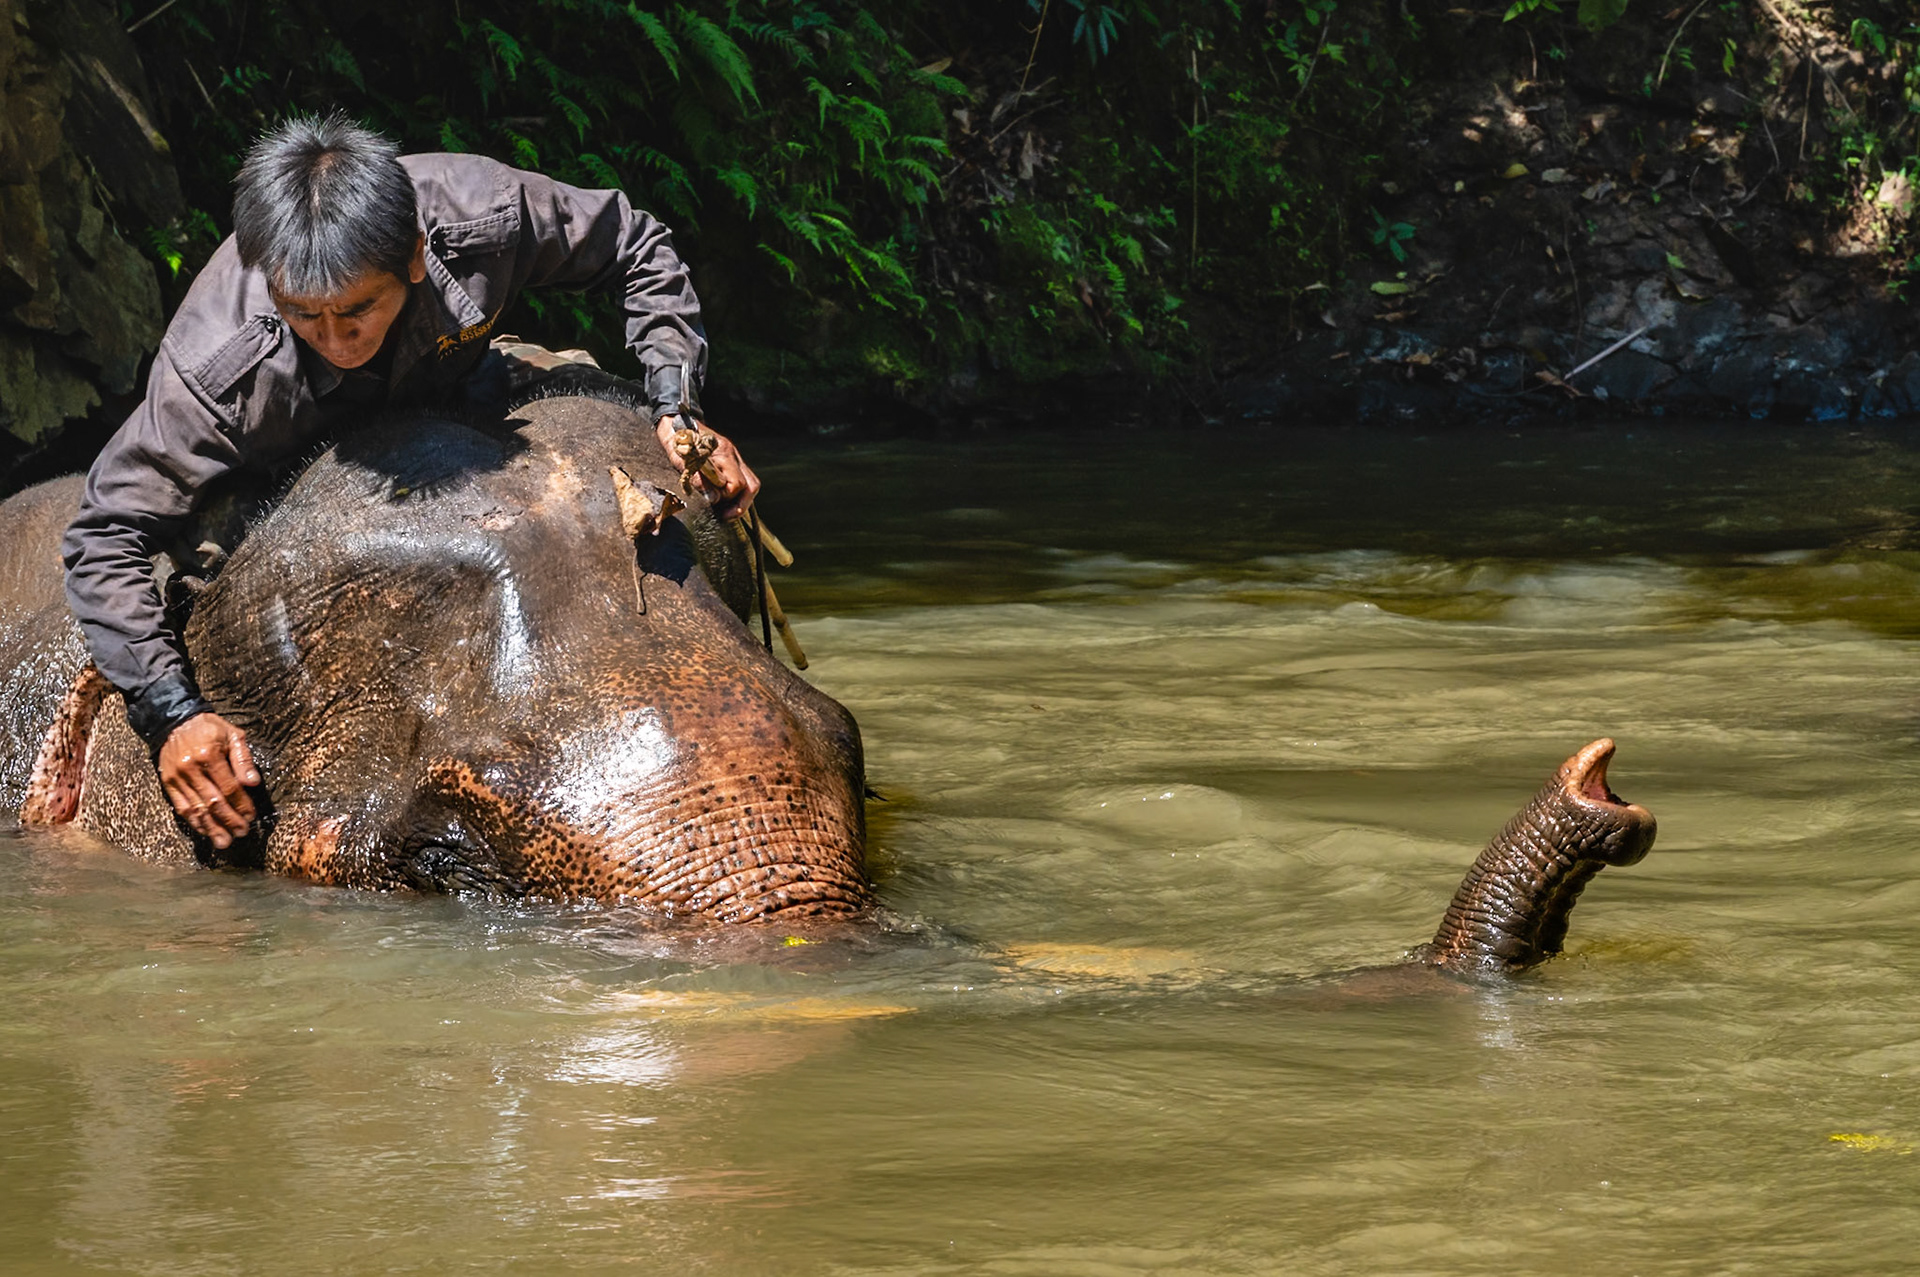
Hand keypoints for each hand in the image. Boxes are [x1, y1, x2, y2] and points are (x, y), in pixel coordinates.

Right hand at [158, 712, 260, 848]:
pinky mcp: (167, 783)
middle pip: (213, 802)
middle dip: (229, 820)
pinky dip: (194, 821)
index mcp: (209, 756)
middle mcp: (191, 769)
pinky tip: (206, 831)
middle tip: (242, 833)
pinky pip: (181, 807)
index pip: (229, 788)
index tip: (251, 816)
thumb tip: (253, 783)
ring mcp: (177, 778)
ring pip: (196, 809)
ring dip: (212, 827)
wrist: (174, 721)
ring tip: (224, 841)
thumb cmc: (209, 728)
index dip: (241, 805)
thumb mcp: (232, 735)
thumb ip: (244, 759)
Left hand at [655, 414, 759, 520]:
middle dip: (740, 504)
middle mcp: (733, 454)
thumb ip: (696, 478)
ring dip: (742, 502)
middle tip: (725, 516)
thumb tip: (711, 498)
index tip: (711, 503)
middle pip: (751, 485)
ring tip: (727, 514)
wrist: (676, 423)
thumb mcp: (680, 459)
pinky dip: (738, 495)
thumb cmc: (676, 441)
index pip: (736, 483)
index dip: (725, 497)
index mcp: (723, 452)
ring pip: (751, 484)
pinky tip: (725, 504)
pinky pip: (744, 480)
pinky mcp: (732, 461)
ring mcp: (735, 457)